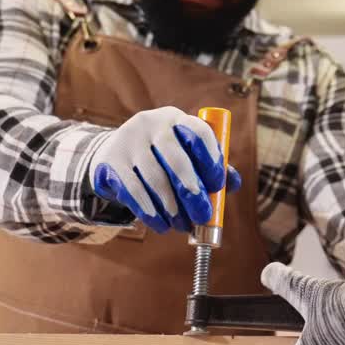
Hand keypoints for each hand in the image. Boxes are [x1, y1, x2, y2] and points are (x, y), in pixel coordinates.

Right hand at [87, 106, 240, 233]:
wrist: (112, 156)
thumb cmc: (161, 158)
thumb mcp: (185, 154)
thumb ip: (211, 167)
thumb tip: (233, 183)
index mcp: (176, 119)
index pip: (199, 132)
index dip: (212, 160)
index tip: (217, 186)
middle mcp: (152, 124)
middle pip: (176, 159)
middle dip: (192, 192)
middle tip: (202, 215)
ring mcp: (128, 141)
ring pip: (155, 179)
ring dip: (171, 207)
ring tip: (181, 225)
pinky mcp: (111, 161)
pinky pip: (133, 190)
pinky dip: (150, 211)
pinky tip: (160, 225)